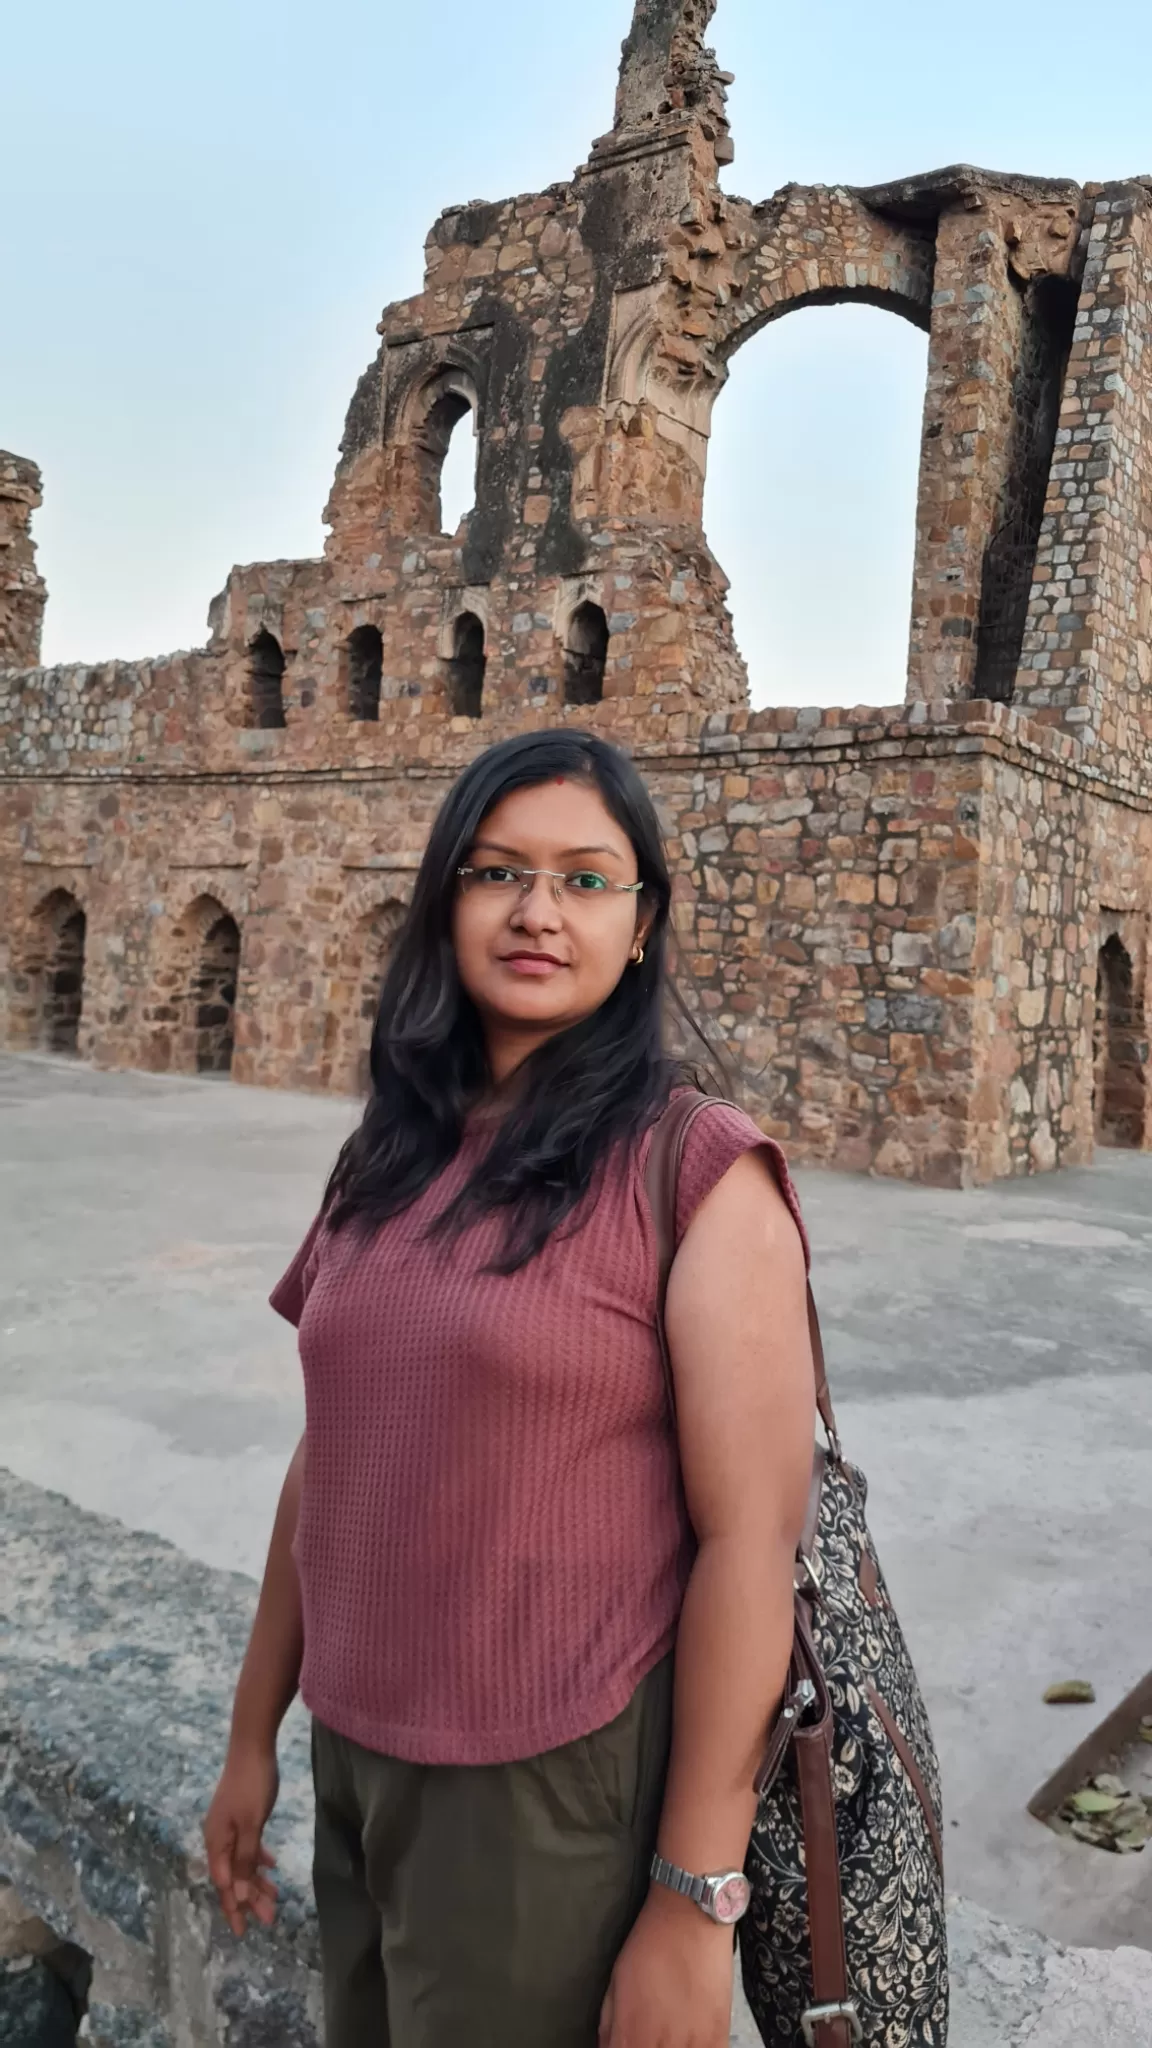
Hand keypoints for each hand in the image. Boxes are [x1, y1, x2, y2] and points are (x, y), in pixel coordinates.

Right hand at [203, 1741, 280, 1936]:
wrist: (253, 1746)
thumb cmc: (252, 1786)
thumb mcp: (251, 1825)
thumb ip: (244, 1860)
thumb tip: (235, 1895)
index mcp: (216, 1842)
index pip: (223, 1885)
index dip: (233, 1909)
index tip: (242, 1932)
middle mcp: (218, 1837)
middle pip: (233, 1877)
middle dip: (249, 1899)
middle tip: (269, 1919)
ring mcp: (229, 1826)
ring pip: (241, 1863)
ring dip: (256, 1881)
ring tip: (275, 1898)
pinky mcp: (241, 1816)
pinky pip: (247, 1846)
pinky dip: (257, 1858)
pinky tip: (271, 1867)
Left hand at [600, 1888, 734, 2045]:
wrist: (689, 1915)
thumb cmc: (651, 1943)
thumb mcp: (616, 1981)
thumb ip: (609, 2025)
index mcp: (630, 2035)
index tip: (629, 2043)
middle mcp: (659, 2046)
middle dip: (648, 2047)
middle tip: (650, 2034)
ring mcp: (691, 2044)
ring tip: (671, 2034)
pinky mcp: (718, 2036)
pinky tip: (692, 2038)